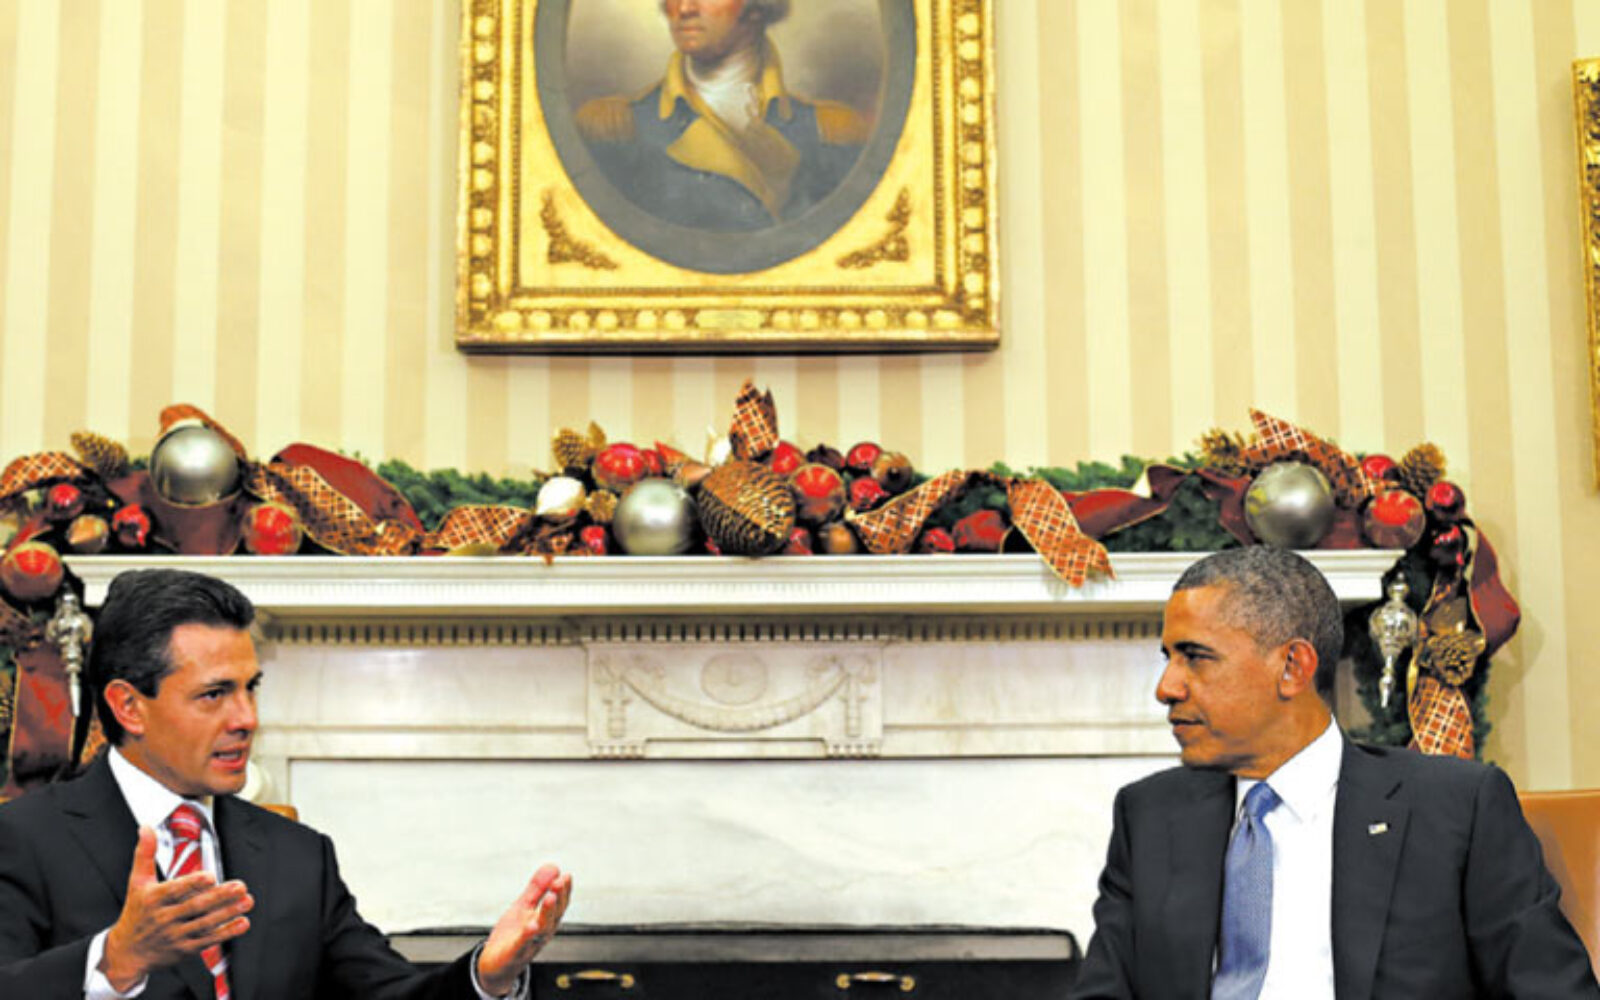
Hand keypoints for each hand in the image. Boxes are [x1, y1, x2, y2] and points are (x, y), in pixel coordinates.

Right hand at [99, 826, 253, 991]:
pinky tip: (243, 922)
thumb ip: (144, 854)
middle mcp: (164, 918)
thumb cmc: (136, 912)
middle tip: (240, 886)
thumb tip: (145, 827)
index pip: (174, 891)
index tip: (210, 876)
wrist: (127, 952)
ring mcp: (175, 935)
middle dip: (219, 897)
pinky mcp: (185, 949)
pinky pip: (208, 940)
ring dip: (228, 912)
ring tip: (247, 901)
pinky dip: (226, 932)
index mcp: (153, 899)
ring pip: (205, 924)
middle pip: (194, 907)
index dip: (192, 884)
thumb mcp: (137, 882)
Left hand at [476, 864, 572, 996]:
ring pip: (542, 929)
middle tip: (559, 882)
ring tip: (549, 897)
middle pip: (554, 915)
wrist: (495, 966)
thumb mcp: (523, 907)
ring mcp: (529, 944)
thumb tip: (553, 867)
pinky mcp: (513, 954)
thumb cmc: (511, 936)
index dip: (564, 891)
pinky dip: (527, 936)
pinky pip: (522, 944)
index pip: (559, 904)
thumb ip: (536, 889)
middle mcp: (542, 933)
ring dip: (547, 913)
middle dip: (558, 898)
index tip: (566, 876)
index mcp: (545, 920)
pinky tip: (531, 925)